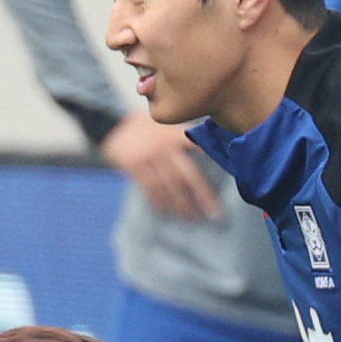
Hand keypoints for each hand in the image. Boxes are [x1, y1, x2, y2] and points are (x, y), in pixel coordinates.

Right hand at [100, 110, 221, 220]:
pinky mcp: (134, 167)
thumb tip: (205, 146)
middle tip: (214, 211)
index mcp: (173, 135)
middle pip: (186, 175)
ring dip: (181, 204)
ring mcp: (148, 158)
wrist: (111, 123)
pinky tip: (167, 212)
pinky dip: (159, 201)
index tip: (229, 175)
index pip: (197, 148)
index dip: (212, 161)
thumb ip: (180, 136)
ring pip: (169, 186)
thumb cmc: (143, 126)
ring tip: (192, 218)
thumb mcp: (163, 124)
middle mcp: (163, 147)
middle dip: (202, 194)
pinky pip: (150, 188)